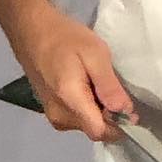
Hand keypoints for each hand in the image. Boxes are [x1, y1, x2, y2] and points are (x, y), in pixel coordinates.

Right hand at [11, 2, 134, 142]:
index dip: (119, 124)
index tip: (130, 107)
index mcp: (70, 103)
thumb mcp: (95, 53)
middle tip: (112, 85)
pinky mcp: (49, 109)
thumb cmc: (65, 37)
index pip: (100, 132)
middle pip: (94, 128)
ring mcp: (52, 115)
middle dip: (109, 115)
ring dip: (97, 109)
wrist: (31, 29)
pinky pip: (75, 116)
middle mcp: (59, 117)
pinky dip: (86, 105)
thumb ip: (109, 86)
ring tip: (97, 80)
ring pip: (85, 123)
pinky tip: (85, 83)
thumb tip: (125, 111)